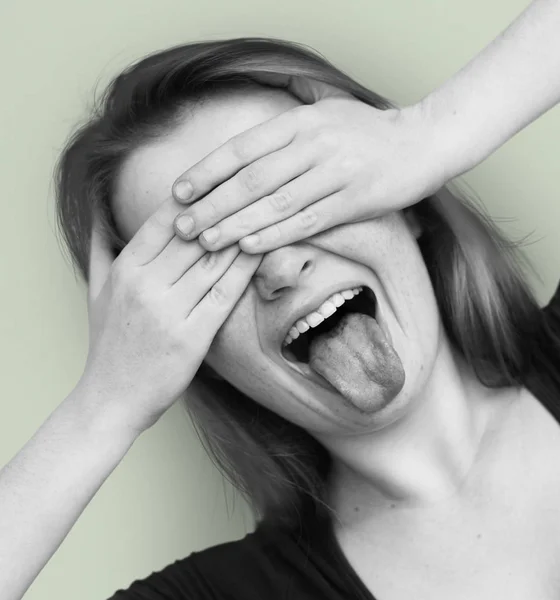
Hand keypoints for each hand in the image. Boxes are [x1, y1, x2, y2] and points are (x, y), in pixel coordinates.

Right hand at [80, 197, 261, 434]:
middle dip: (226, 208)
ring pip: (213, 260)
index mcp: (126, 269)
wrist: (111, 399)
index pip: (165, 219)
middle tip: (255, 186)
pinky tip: (262, 251)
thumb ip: (100, 247)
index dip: (195, 197)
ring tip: (267, 210)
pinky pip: (224, 293)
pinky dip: (245, 269)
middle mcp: (145, 284)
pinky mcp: (191, 336)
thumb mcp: (96, 291)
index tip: (221, 177)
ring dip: (242, 233)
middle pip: (194, 234)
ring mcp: (168, 310)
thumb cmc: (107, 342)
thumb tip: (98, 210)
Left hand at [170, 76, 449, 253]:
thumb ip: (287, 127)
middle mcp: (314, 145)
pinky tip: (249, 247)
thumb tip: (247, 145)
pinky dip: (276, 235)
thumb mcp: (325, 114)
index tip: (180, 192)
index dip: (207, 171)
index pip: (242, 148)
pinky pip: (307, 221)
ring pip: (276, 204)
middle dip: (212, 204)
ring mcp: (335, 173)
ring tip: (206, 241)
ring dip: (237, 225)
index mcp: (300, 122)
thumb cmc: (368, 133)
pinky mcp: (354, 201)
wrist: (424, 142)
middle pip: (252, 179)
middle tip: (182, 226)